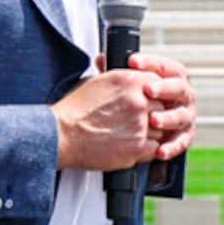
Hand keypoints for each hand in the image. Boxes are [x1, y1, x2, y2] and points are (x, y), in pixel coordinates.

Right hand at [55, 53, 195, 170]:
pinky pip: (155, 148)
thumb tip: (132, 74)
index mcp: (131, 81)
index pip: (159, 83)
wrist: (61, 134)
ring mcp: (140, 125)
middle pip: (162, 107)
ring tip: (126, 133)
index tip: (149, 100)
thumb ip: (121, 78)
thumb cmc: (74, 110)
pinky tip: (128, 145)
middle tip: (134, 120)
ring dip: (148, 133)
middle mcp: (139, 102)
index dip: (154, 94)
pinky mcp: (138, 147)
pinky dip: (145, 149)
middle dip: (151, 114)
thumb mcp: (97, 82)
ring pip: (160, 129)